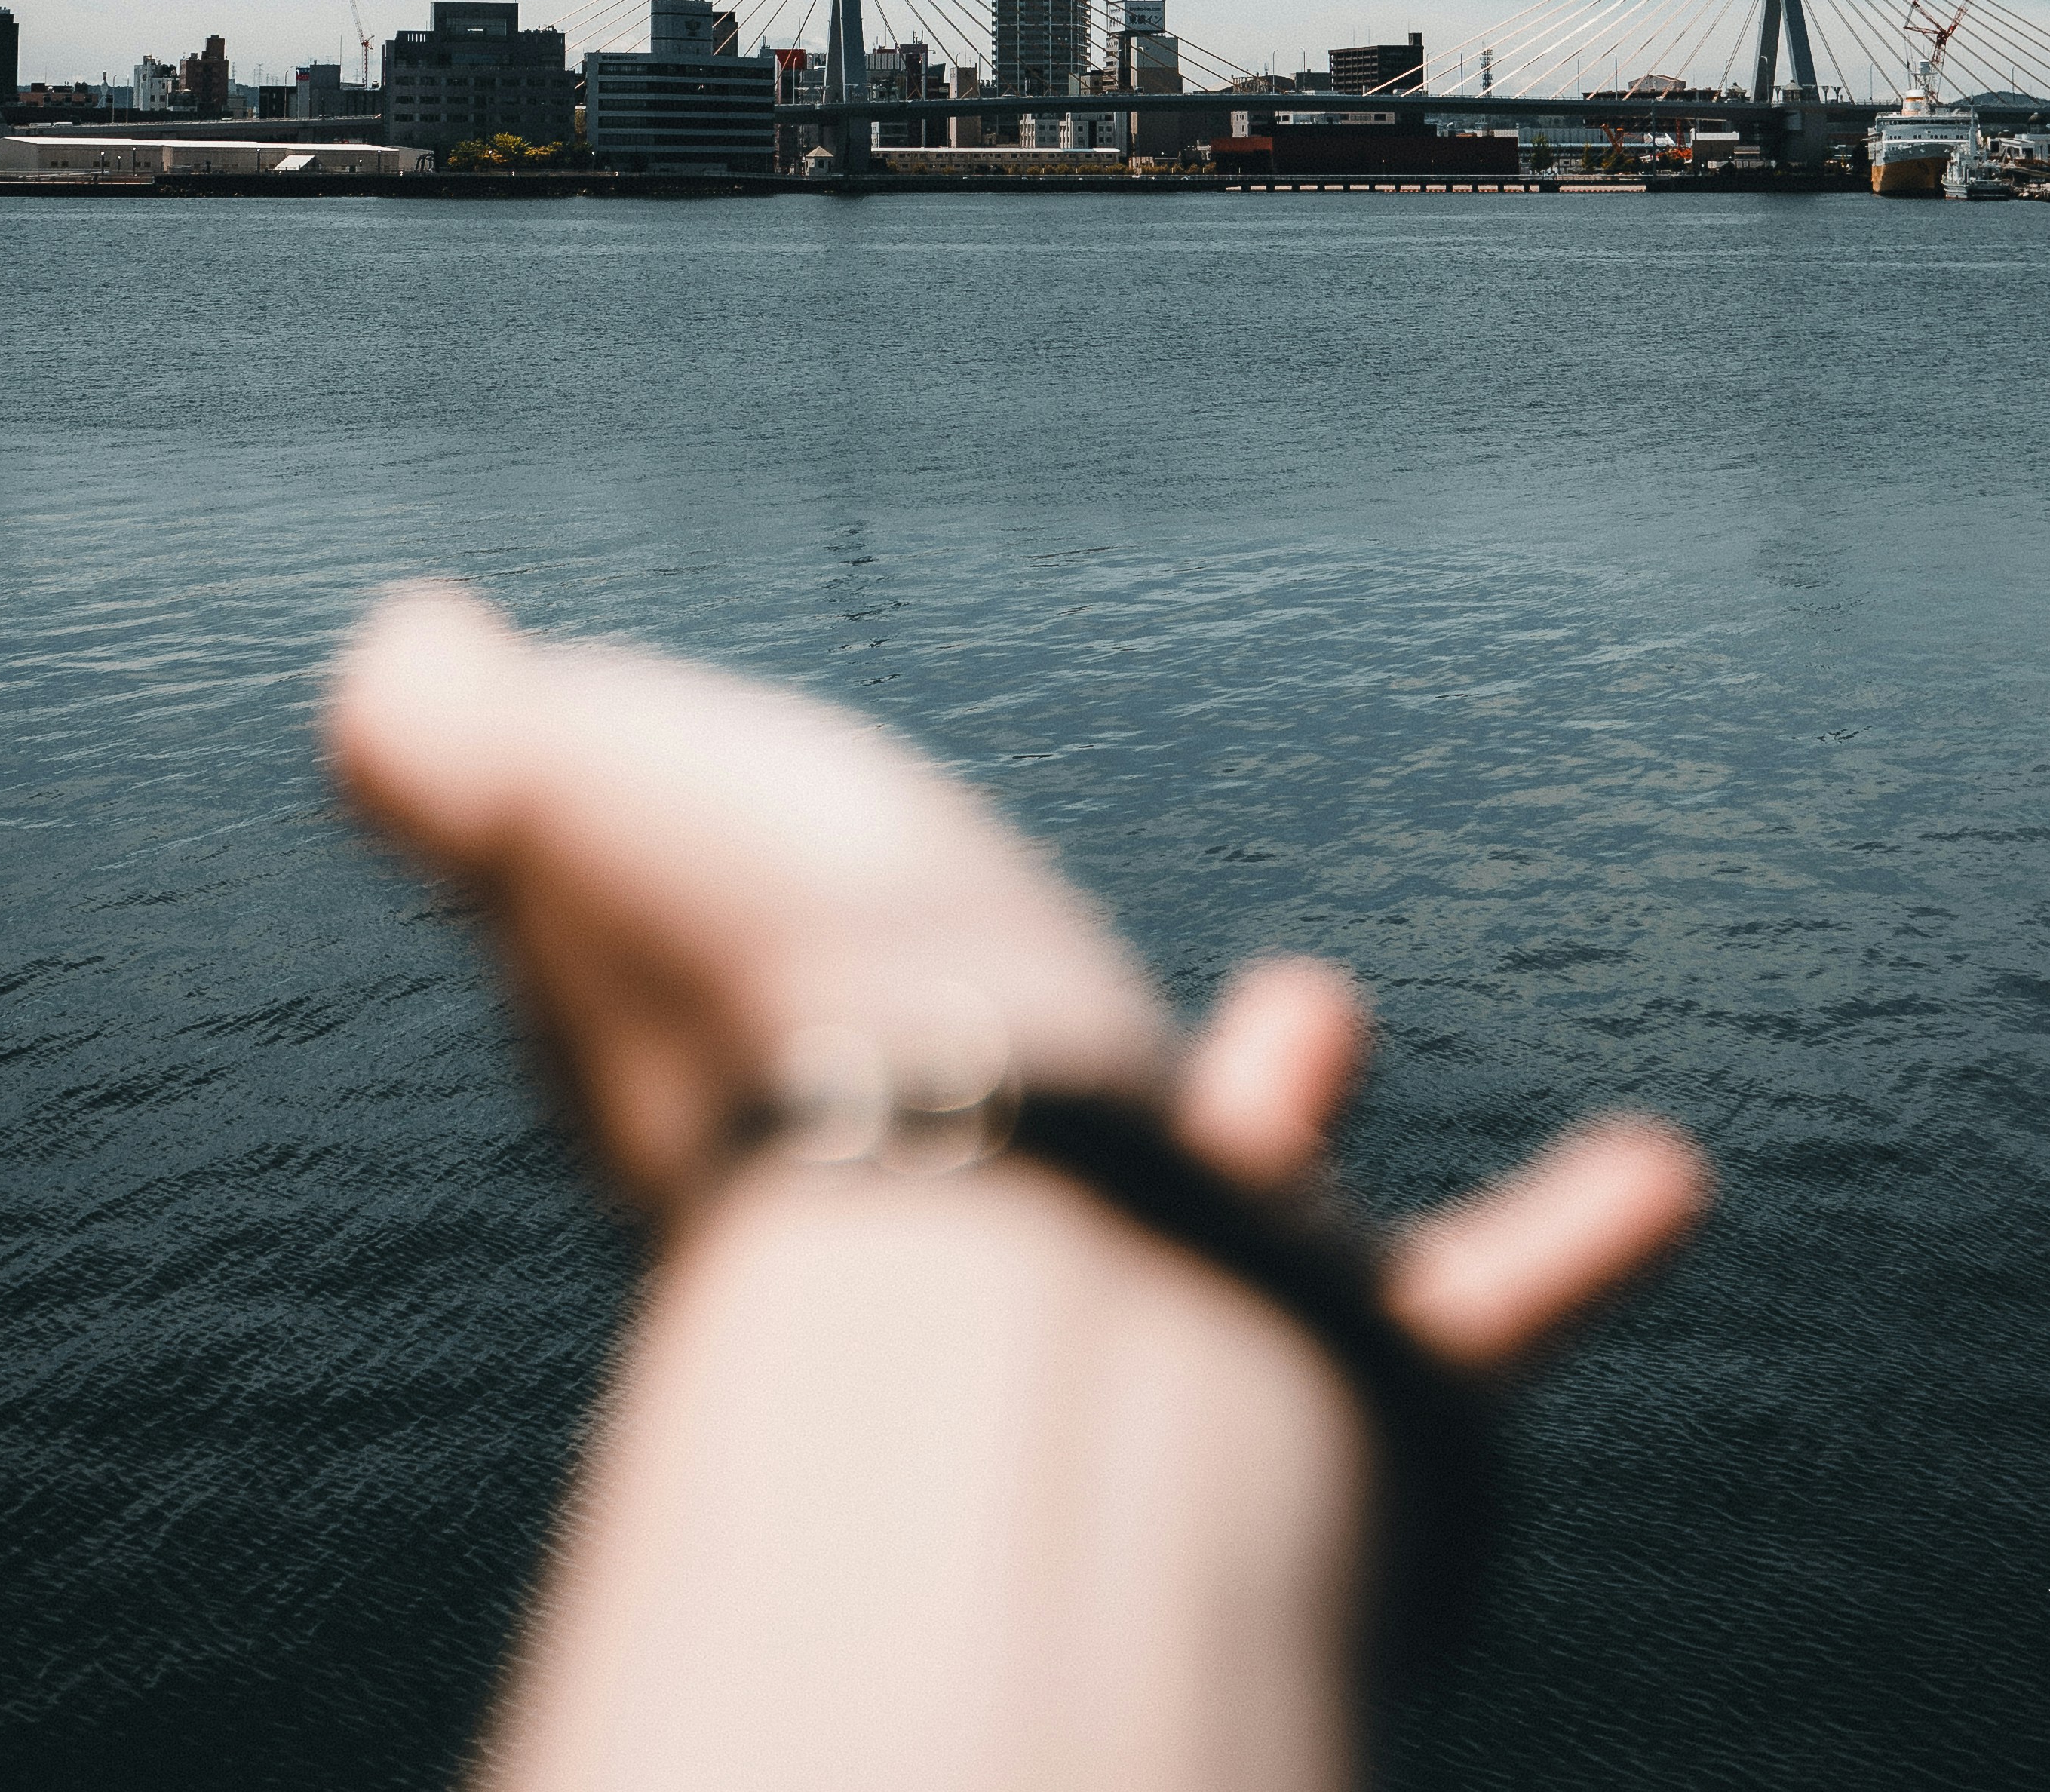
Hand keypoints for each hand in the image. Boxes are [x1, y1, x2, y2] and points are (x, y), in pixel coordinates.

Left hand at [326, 584, 1707, 1374]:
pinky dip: (1549, 1252)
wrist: (997, 1247)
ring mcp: (1142, 1316)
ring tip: (1322, 999)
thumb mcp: (575, 795)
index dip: (752, 902)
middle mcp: (956, 1214)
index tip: (761, 850)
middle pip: (976, 1123)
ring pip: (1209, 1223)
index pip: (762, 993)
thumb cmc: (787, 1000)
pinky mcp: (1321, 1397)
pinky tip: (1661, 1175)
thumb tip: (388, 652)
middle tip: (1021, 956)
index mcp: (783, 1076)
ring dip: (1258, 1122)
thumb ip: (465, 746)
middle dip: (1005, 1021)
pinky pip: (1457, 1328)